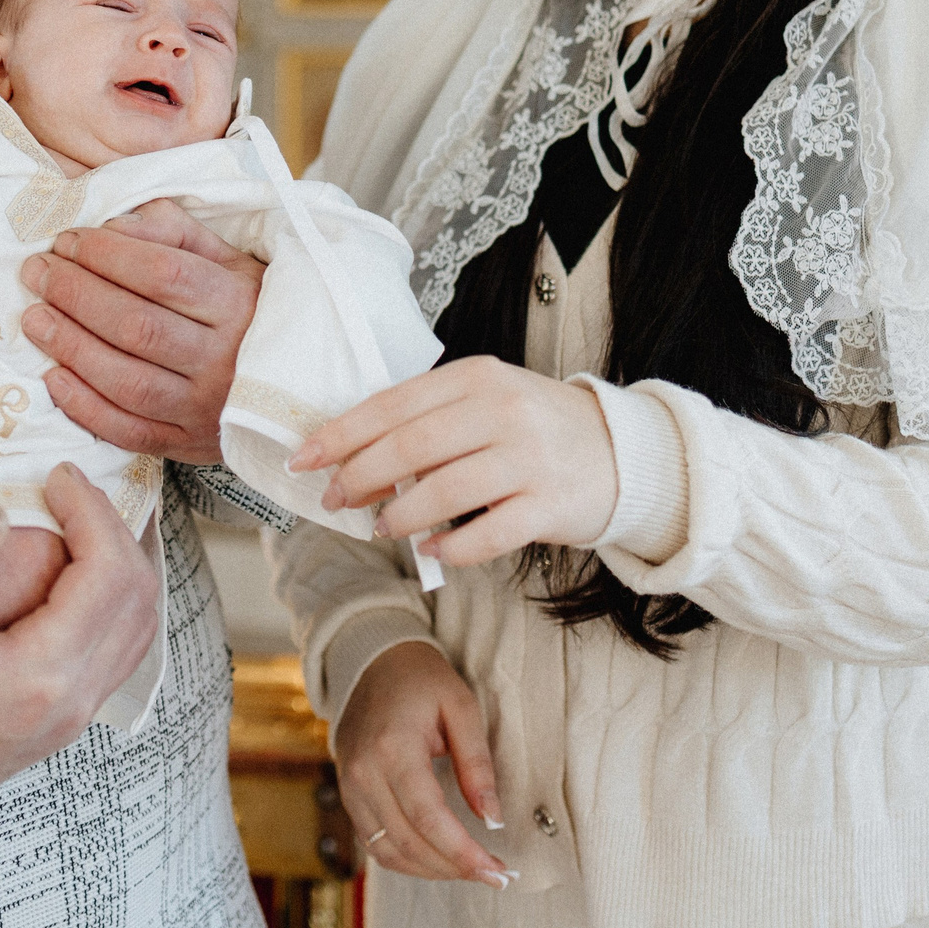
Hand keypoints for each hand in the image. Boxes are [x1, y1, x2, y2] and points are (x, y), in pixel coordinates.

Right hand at [0, 464, 158, 835]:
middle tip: (71, 490)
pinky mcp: (70, 718)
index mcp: (39, 675)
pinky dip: (116, 597)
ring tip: (79, 519)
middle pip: (137, 595)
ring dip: (121, 561)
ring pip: (139, 624)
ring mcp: (77, 714)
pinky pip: (121, 647)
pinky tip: (80, 569)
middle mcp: (73, 699)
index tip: (58, 476)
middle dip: (113, 528)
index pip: (107, 574)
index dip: (92, 511)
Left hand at [18, 200, 261, 463]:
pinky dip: (84, 406)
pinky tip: (53, 376)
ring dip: (71, 347)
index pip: (163, 275)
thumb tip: (112, 224)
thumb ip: (173, 232)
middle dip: (76, 295)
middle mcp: (226, 359)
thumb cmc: (250, 308)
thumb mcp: (229, 259)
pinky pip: (129, 431)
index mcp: (239, 303)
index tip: (68, 240)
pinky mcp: (188, 445)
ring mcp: (207, 408)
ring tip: (34, 318)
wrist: (297, 381)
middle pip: (137, 326)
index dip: (107, 255)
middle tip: (37, 273)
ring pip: (127, 381)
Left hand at [294, 356, 617, 565]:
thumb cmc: (535, 429)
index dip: (342, 434)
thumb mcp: (484, 403)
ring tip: (383, 526)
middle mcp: (501, 411)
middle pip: (410, 447)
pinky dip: (451, 546)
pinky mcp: (549, 506)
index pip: (393, 404)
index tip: (304, 458)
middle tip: (334, 500)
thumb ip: (428, 421)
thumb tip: (354, 458)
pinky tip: (433, 549)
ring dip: (400, 514)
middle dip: (359, 477)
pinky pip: (487, 533)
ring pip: (443, 491)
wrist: (624, 453)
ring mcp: (528, 459)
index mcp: (476, 377)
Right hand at [334, 642, 509, 883]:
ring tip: (469, 870)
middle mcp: (363, 772)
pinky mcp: (347, 794)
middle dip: (454, 867)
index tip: (496, 870)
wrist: (373, 662)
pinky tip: (436, 860)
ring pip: (387, 850)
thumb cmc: (421, 680)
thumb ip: (477, 764)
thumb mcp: (461, 708)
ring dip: (431, 870)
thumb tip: (491, 819)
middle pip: (407, 841)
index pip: (427, 818)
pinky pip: (372, 842)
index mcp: (392, 747)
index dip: (462, 852)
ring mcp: (349, 785)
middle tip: (494, 876)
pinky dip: (405, 859)